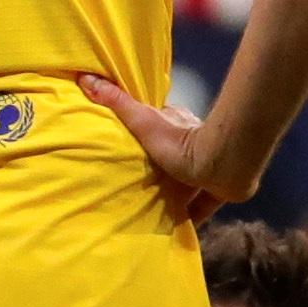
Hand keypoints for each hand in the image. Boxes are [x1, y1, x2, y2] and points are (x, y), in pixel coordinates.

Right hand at [75, 70, 241, 222]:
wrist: (221, 165)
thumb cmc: (180, 142)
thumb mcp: (142, 120)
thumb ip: (118, 103)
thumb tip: (86, 78)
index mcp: (179, 122)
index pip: (161, 122)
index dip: (147, 131)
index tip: (132, 144)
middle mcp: (197, 141)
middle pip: (174, 154)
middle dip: (161, 166)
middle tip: (140, 182)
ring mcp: (210, 166)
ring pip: (190, 179)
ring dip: (177, 192)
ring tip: (155, 207)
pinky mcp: (220, 189)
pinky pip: (204, 204)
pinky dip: (193, 215)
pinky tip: (180, 228)